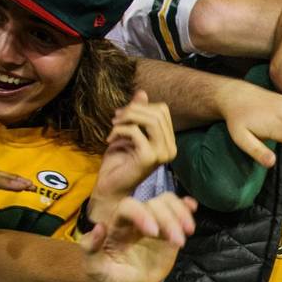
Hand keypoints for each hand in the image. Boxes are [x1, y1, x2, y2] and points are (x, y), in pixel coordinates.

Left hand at [80, 193, 196, 281]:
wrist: (121, 280)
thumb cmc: (105, 272)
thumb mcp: (94, 267)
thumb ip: (91, 248)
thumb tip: (99, 228)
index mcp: (118, 224)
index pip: (130, 207)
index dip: (142, 215)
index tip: (154, 232)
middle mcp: (137, 218)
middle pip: (155, 204)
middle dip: (169, 220)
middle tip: (178, 243)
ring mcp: (155, 222)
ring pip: (168, 203)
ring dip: (181, 214)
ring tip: (189, 232)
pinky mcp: (169, 230)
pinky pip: (179, 210)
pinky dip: (186, 206)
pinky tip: (193, 208)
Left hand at [91, 91, 175, 221]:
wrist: (110, 188)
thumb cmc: (118, 162)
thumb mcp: (127, 132)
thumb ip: (136, 115)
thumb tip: (142, 92)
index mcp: (169, 142)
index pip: (163, 110)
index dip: (141, 107)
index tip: (122, 115)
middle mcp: (170, 148)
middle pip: (158, 112)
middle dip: (133, 110)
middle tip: (115, 118)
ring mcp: (162, 154)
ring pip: (151, 120)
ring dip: (127, 118)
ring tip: (113, 126)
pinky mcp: (149, 157)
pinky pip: (135, 131)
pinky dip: (119, 130)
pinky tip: (110, 140)